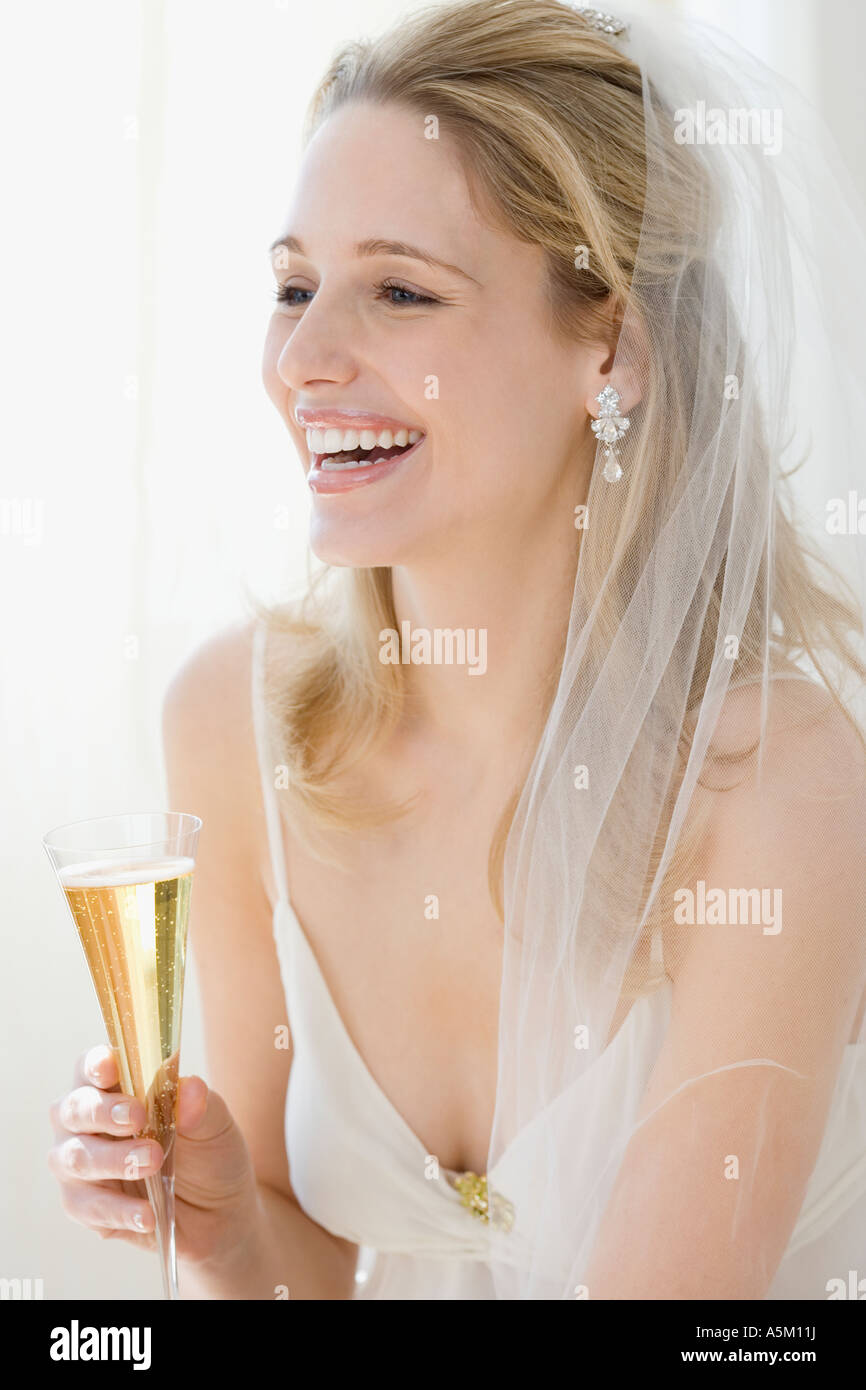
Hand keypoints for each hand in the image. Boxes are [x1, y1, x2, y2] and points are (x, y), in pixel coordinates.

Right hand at [48, 1043, 259, 1266]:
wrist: (218, 1213)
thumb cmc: (207, 1154)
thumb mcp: (214, 1126)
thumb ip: (200, 1105)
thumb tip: (190, 1088)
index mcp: (113, 1088)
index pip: (92, 1067)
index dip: (96, 1065)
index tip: (110, 1068)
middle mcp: (85, 1122)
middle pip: (75, 1109)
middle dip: (103, 1112)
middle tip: (137, 1119)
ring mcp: (78, 1164)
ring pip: (77, 1157)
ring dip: (115, 1159)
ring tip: (153, 1163)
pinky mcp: (83, 1206)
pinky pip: (89, 1207)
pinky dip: (119, 1210)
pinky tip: (147, 1214)